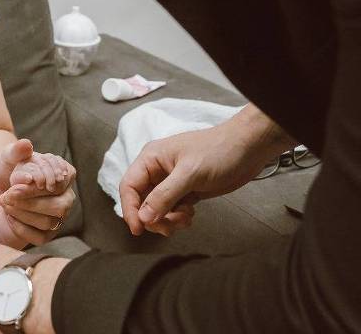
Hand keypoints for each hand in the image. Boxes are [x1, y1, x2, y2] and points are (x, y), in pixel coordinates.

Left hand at [0, 140, 76, 245]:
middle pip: (59, 205)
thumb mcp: (6, 160)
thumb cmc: (6, 175)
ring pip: (48, 222)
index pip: (62, 182)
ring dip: (22, 212)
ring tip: (5, 202)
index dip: (43, 182)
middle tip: (8, 194)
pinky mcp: (45, 236)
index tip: (24, 179)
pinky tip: (8, 215)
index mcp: (63, 176)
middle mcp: (65, 198)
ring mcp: (58, 219)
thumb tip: (26, 145)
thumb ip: (15, 151)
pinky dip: (19, 226)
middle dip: (30, 200)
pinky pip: (38, 236)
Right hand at [119, 108, 286, 235]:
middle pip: (141, 201)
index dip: (130, 209)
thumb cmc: (218, 151)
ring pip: (156, 209)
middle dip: (153, 218)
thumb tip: (144, 217)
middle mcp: (157, 170)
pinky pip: (171, 210)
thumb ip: (165, 196)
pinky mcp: (185, 190)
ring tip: (186, 219)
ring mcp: (171, 181)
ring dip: (167, 220)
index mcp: (151, 159)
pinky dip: (177, 218)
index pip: (129, 186)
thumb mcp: (189, 173)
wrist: (248, 148)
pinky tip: (190, 215)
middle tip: (170, 227)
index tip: (138, 229)